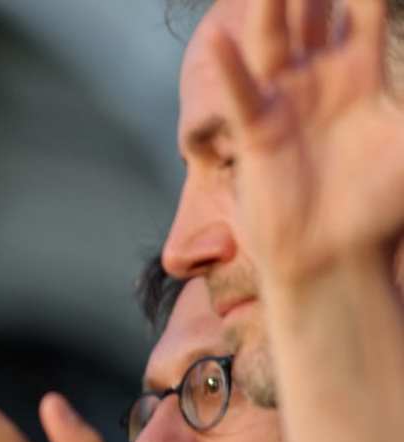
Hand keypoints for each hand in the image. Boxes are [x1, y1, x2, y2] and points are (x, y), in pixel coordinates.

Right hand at [213, 0, 403, 284]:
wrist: (338, 257)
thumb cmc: (381, 206)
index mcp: (364, 74)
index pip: (364, 9)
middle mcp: (320, 80)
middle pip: (312, 13)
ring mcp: (285, 104)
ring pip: (274, 41)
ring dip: (268, 7)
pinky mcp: (257, 135)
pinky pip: (242, 95)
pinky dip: (230, 68)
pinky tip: (220, 37)